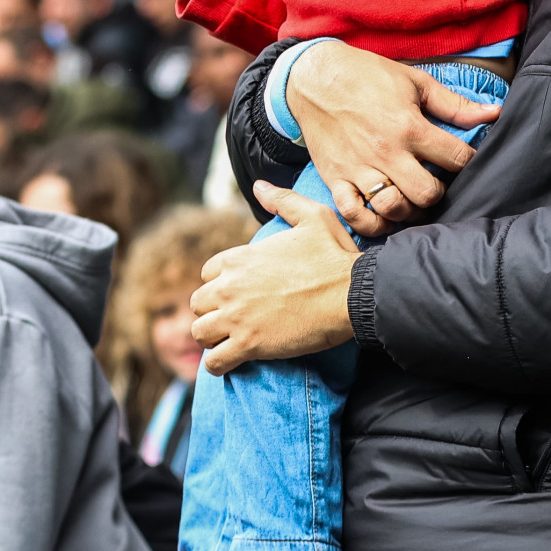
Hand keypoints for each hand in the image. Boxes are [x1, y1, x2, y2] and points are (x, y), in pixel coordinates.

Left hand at [189, 184, 358, 373]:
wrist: (351, 294)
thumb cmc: (335, 256)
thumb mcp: (312, 216)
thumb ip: (282, 200)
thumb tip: (259, 186)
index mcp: (241, 258)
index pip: (208, 273)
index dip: (220, 283)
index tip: (237, 292)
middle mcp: (230, 287)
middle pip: (198, 303)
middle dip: (212, 311)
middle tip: (233, 319)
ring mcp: (237, 317)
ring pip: (200, 332)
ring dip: (212, 338)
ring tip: (229, 341)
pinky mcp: (249, 345)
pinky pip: (214, 362)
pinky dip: (218, 365)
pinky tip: (230, 363)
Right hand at [287, 42, 499, 236]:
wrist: (314, 77)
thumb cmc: (367, 76)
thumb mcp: (415, 81)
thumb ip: (455, 105)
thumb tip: (494, 114)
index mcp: (409, 126)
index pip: (456, 159)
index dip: (469, 163)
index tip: (465, 162)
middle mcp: (385, 152)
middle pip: (427, 194)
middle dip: (439, 193)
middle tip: (437, 183)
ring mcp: (358, 168)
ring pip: (393, 209)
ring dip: (409, 210)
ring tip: (412, 200)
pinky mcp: (335, 178)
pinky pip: (354, 215)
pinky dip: (371, 223)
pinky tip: (384, 215)